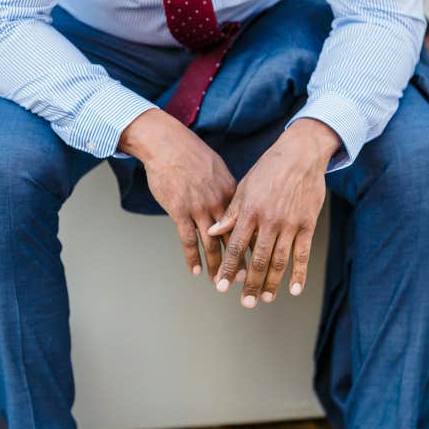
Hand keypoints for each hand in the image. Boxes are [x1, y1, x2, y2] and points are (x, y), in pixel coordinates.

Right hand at [119, 109, 240, 282]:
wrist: (168, 145)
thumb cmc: (192, 154)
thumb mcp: (218, 169)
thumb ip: (228, 190)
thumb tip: (237, 203)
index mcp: (231, 193)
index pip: (246, 224)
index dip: (254, 244)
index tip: (260, 260)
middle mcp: (218, 203)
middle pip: (233, 238)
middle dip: (239, 262)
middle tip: (245, 281)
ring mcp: (199, 208)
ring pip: (211, 244)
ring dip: (217, 266)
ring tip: (220, 282)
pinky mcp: (179, 211)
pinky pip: (188, 240)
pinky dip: (193, 258)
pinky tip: (196, 271)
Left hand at [208, 119, 339, 307]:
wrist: (300, 154)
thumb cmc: (268, 170)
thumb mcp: (244, 187)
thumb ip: (230, 212)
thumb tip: (212, 232)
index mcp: (250, 211)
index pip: (236, 246)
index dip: (228, 268)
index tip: (221, 286)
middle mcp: (269, 220)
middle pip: (258, 259)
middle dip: (250, 284)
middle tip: (245, 303)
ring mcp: (290, 224)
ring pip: (279, 260)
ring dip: (272, 283)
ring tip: (265, 298)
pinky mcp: (308, 224)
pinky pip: (303, 253)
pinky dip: (299, 273)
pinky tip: (294, 290)